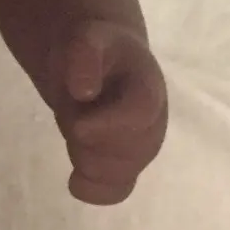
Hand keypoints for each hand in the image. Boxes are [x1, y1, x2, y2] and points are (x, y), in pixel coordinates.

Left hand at [54, 21, 167, 204]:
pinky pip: (117, 190)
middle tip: (75, 119)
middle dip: (94, 142)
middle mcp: (154, 121)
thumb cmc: (93, 51)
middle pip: (134, 151)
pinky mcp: (127, 165)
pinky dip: (94, 190)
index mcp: (148, 85)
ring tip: (80, 130)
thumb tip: (83, 92)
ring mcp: (142, 146)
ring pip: (122, 174)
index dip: (109, 125)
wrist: (102, 60)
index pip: (141, 112)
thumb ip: (84, 55)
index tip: (79, 126)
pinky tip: (75, 181)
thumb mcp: (85, 39)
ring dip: (89, 160)